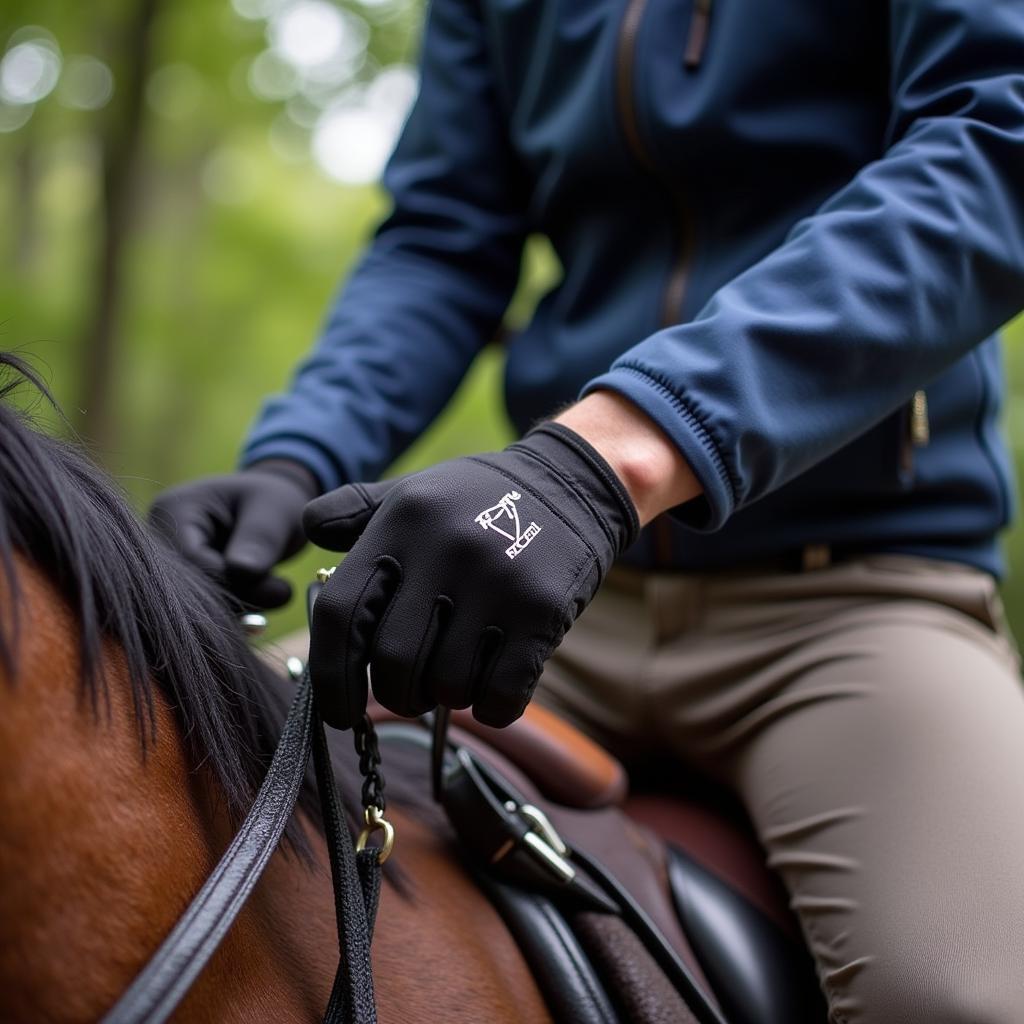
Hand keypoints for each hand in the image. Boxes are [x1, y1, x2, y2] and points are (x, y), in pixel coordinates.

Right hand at [148, 461, 317, 607]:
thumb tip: (244, 572)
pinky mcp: (182, 592)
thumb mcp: (275, 509)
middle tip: (283, 593)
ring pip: (195, 610)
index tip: (279, 589)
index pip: (191, 560)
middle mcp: (157, 543)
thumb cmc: (272, 500)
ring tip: (279, 591)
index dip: (233, 582)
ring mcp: (166, 571)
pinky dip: (236, 614)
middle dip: (237, 600)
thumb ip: (260, 538)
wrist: (269, 511)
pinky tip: (263, 602)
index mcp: (172, 510)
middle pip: (186, 590)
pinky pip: (204, 615)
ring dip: (239, 610)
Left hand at [304, 423, 638, 728]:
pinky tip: (495, 687)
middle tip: (412, 689)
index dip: (330, 676)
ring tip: (459, 672)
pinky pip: (502, 694)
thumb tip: (306, 529)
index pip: (342, 614)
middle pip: (394, 663)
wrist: (571, 484)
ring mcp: (496, 583)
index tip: (339, 712)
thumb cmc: (479, 499)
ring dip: (448, 697)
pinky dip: (492, 707)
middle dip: (398, 693)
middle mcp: (444, 551)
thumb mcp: (414, 492)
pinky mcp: (541, 611)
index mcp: (401, 524)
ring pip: (449, 685)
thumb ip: (356, 511)